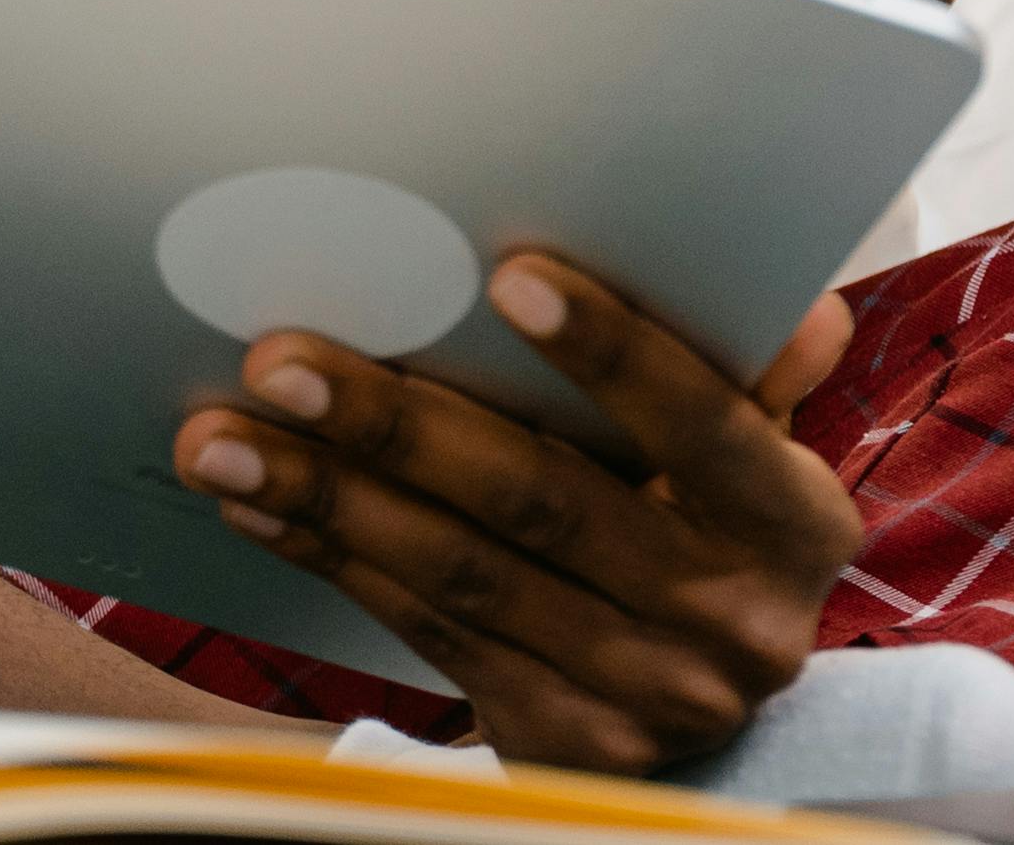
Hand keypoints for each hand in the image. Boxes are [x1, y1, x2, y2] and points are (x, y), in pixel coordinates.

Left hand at [175, 255, 865, 774]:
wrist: (711, 712)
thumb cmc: (716, 524)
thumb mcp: (760, 451)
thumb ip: (754, 372)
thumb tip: (791, 299)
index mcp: (791, 524)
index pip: (702, 423)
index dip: (612, 352)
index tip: (508, 277)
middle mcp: (727, 622)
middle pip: (543, 503)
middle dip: (399, 424)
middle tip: (283, 359)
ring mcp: (638, 694)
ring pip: (460, 576)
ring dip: (328, 497)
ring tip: (221, 434)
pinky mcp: (555, 737)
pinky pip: (425, 632)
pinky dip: (334, 560)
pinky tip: (259, 502)